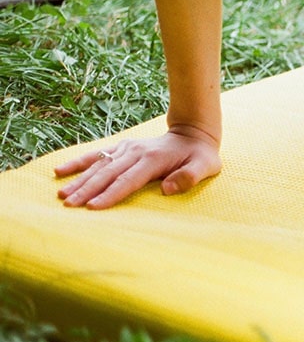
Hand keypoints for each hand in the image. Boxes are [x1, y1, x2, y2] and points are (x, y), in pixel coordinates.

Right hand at [55, 125, 220, 209]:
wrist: (193, 133)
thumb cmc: (200, 156)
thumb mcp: (205, 166)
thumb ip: (189, 177)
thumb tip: (167, 188)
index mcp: (154, 159)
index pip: (128, 180)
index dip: (111, 194)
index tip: (93, 207)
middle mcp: (136, 152)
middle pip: (108, 173)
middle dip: (88, 190)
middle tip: (69, 205)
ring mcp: (127, 147)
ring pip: (99, 165)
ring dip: (80, 180)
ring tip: (61, 194)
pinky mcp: (122, 146)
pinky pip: (97, 154)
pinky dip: (78, 162)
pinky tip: (60, 171)